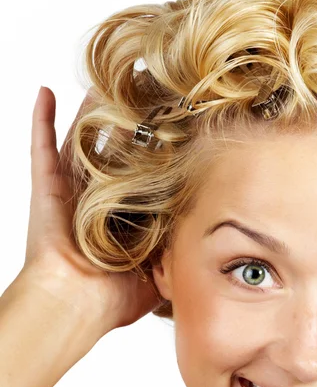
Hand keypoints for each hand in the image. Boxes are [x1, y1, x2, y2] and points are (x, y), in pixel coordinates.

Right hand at [24, 86, 162, 332]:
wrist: (76, 304)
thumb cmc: (114, 296)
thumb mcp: (159, 271)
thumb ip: (178, 253)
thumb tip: (205, 242)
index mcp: (121, 215)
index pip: (142, 173)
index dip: (157, 151)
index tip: (178, 125)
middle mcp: (96, 198)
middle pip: (113, 149)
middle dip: (128, 122)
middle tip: (145, 92)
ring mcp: (70, 190)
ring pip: (81, 140)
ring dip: (92, 112)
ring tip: (106, 82)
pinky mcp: (46, 188)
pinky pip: (41, 147)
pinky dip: (41, 120)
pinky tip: (47, 92)